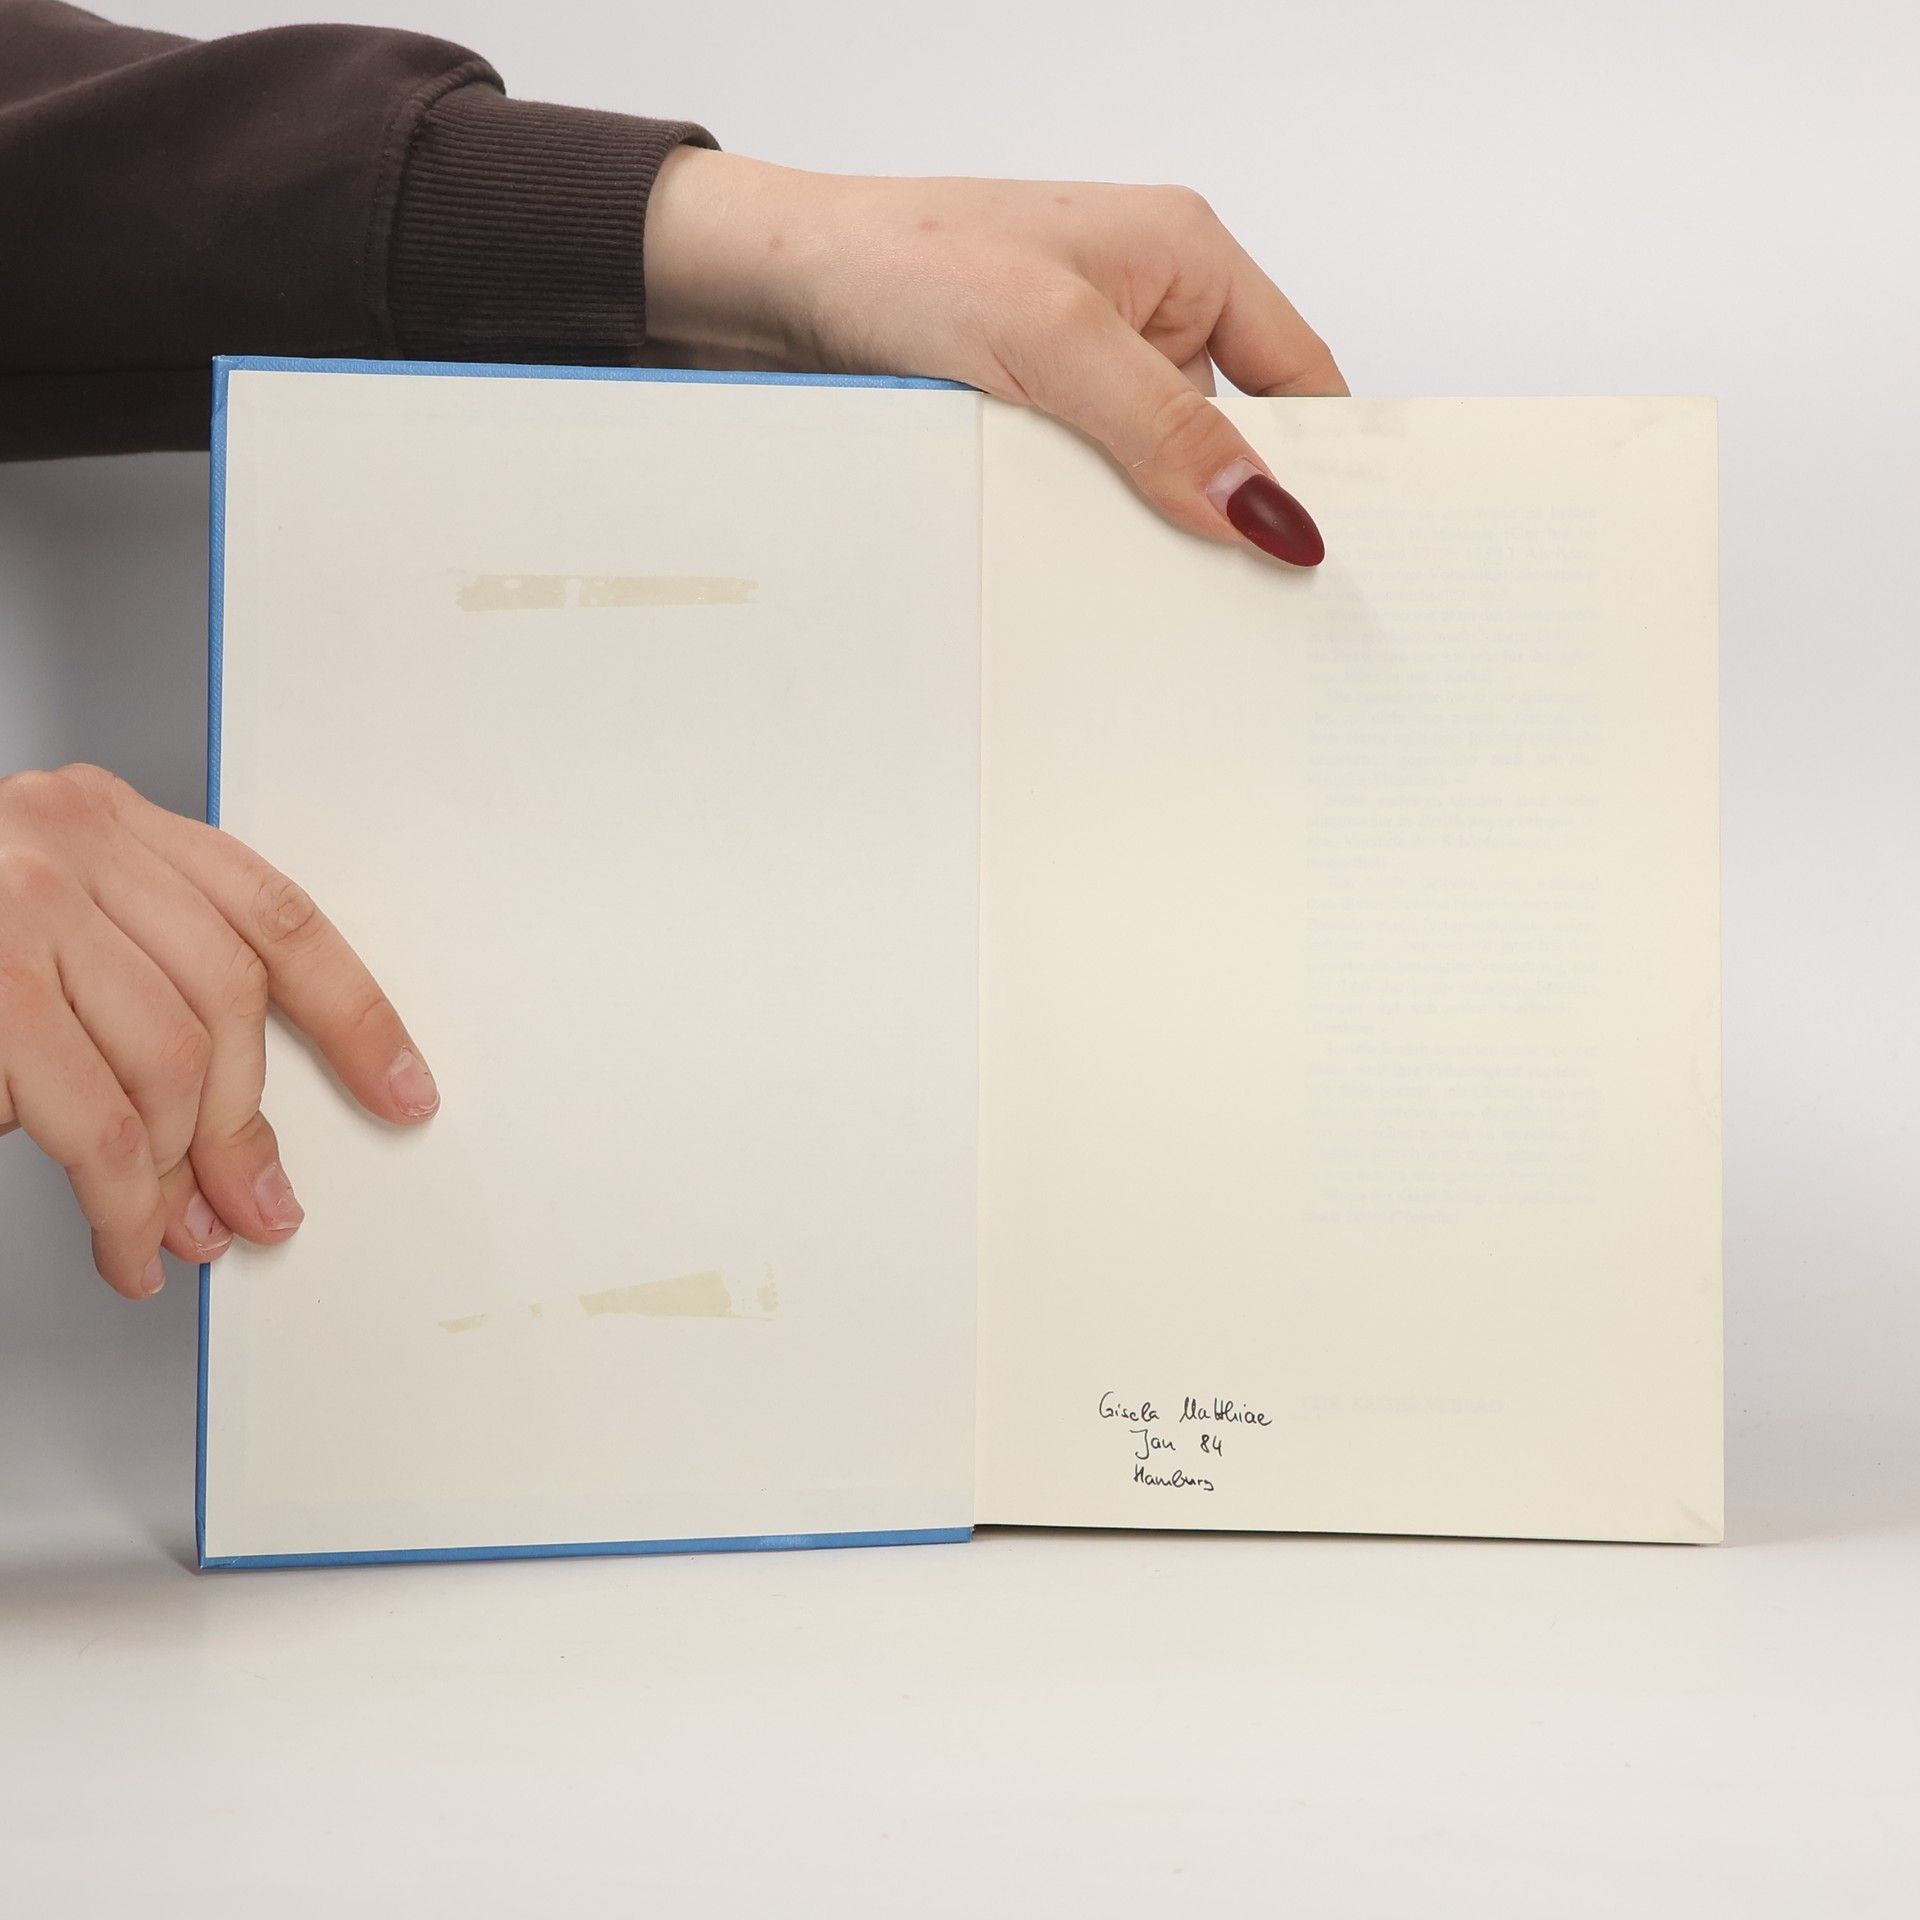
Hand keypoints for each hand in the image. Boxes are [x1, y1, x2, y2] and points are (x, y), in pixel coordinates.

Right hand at [0, 764, 437, 1298]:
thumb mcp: (35, 917)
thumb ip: (134, 978)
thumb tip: (230, 1133)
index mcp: (107, 820)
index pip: (277, 917)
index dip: (355, 1014)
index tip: (402, 1088)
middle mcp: (70, 844)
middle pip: (229, 1005)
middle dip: (249, 1128)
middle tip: (258, 1208)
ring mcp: (14, 908)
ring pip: (168, 1067)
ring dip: (181, 1176)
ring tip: (175, 1235)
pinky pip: (90, 1119)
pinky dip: (120, 1201)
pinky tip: (121, 1240)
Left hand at [644, 153, 1346, 565]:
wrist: (766, 285)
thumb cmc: (900, 259)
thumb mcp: (1054, 340)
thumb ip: (1164, 428)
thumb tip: (1264, 511)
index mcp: (1184, 257)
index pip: (1297, 374)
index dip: (1320, 463)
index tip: (1326, 552)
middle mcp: (1143, 311)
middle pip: (1226, 437)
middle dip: (1227, 511)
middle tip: (1246, 602)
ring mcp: (1080, 369)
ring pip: (1149, 476)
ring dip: (1144, 529)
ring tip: (1152, 598)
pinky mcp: (1026, 417)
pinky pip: (1083, 490)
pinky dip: (1082, 532)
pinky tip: (1079, 575)